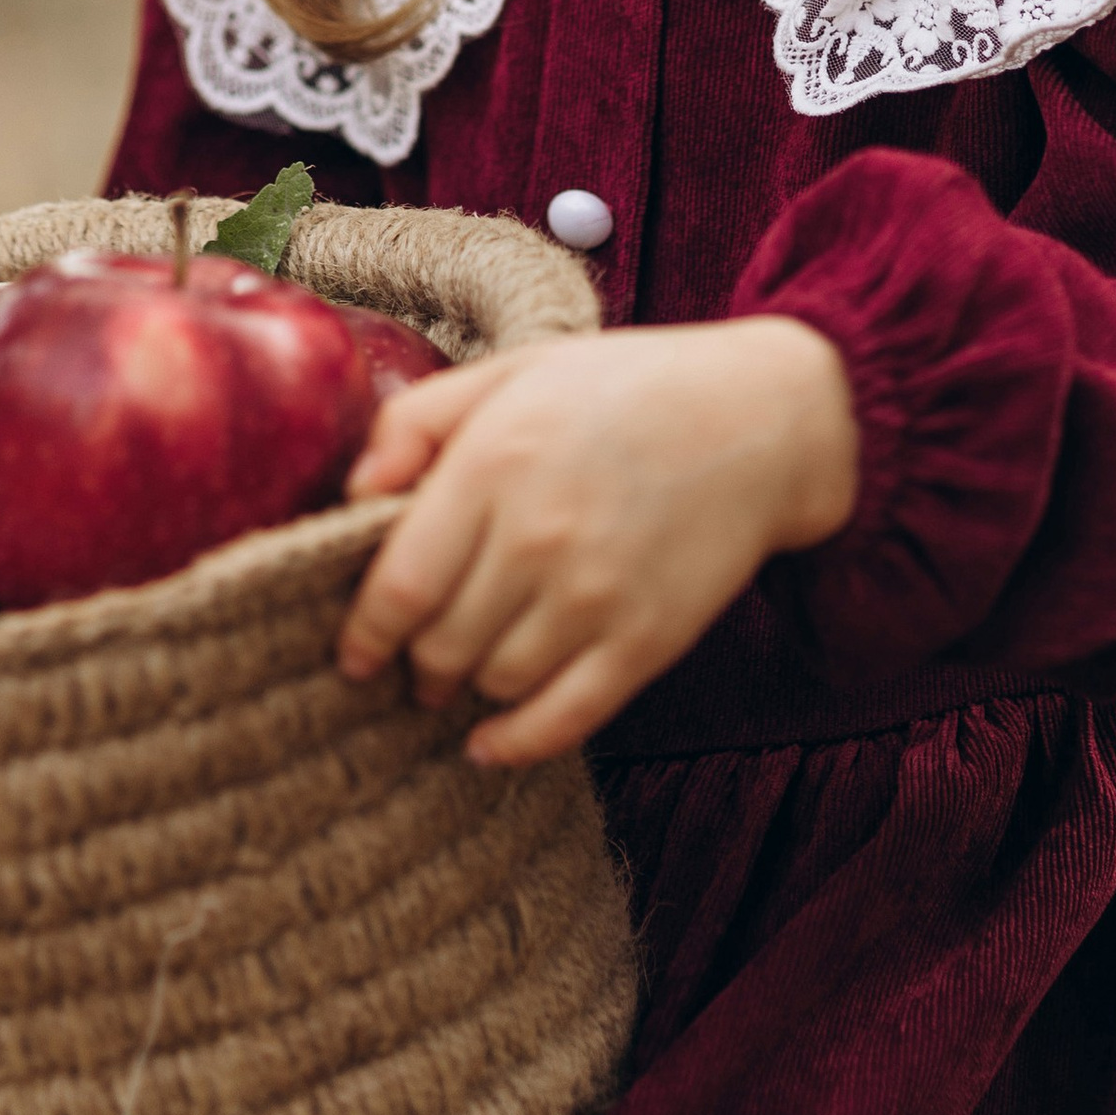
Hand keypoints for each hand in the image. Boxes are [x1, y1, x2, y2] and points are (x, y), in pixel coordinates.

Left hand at [336, 317, 858, 766]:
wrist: (762, 419)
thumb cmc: (622, 388)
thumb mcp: (510, 372)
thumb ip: (416, 422)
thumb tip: (354, 493)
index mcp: (493, 466)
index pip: (400, 586)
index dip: (365, 634)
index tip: (353, 653)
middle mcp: (538, 538)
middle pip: (441, 646)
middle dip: (416, 662)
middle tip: (416, 657)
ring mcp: (596, 596)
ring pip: (495, 682)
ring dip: (468, 687)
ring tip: (467, 668)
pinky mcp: (647, 641)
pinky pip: (564, 718)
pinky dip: (516, 742)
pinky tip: (489, 742)